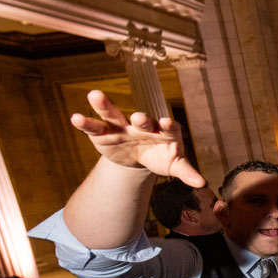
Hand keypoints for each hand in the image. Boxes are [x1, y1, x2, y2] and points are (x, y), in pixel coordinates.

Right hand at [70, 90, 203, 186]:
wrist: (139, 158)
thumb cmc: (161, 157)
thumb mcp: (174, 165)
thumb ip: (186, 171)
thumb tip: (201, 182)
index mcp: (164, 131)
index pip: (168, 127)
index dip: (168, 125)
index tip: (168, 123)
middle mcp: (143, 125)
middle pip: (142, 120)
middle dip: (141, 119)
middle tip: (138, 117)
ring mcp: (122, 127)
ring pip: (113, 114)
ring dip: (104, 105)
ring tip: (94, 95)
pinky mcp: (104, 133)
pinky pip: (94, 126)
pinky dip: (85, 122)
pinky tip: (75, 118)